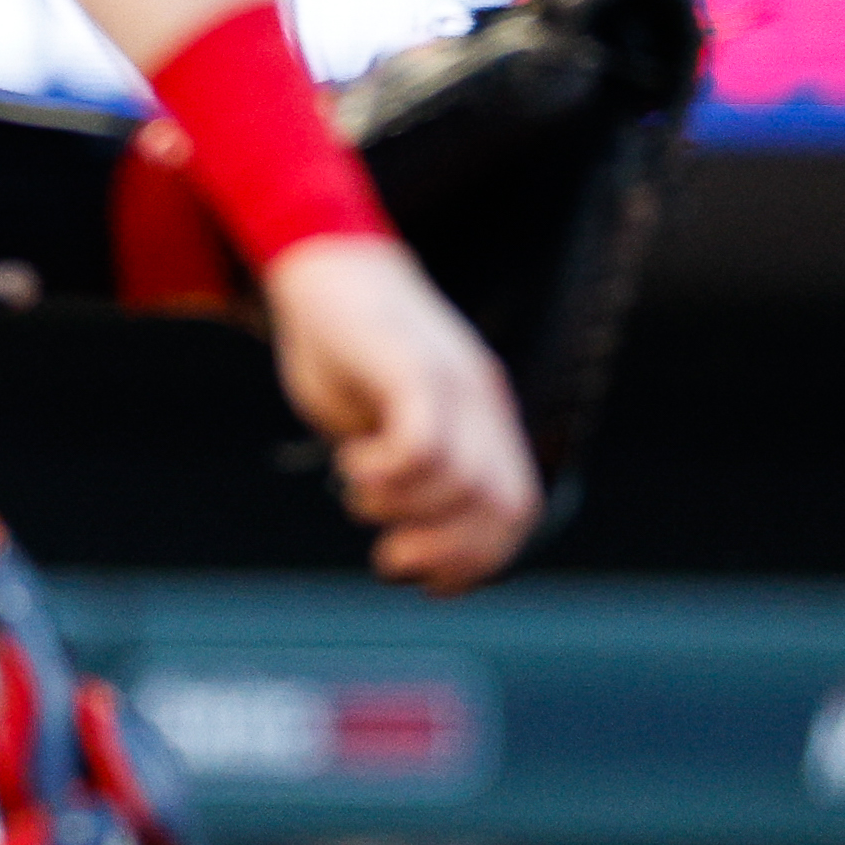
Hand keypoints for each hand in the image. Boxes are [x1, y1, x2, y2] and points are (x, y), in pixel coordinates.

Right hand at [259, 234, 540, 590]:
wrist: (329, 266)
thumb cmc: (351, 357)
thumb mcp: (386, 426)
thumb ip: (410, 478)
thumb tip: (410, 554)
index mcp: (486, 421)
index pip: (516, 511)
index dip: (478, 561)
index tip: (424, 578)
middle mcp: (481, 403)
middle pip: (504, 507)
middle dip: (447, 553)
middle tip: (390, 555)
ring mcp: (451, 381)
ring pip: (461, 482)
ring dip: (401, 509)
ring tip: (358, 489)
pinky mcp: (410, 366)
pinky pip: (422, 444)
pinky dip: (385, 474)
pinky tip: (352, 460)